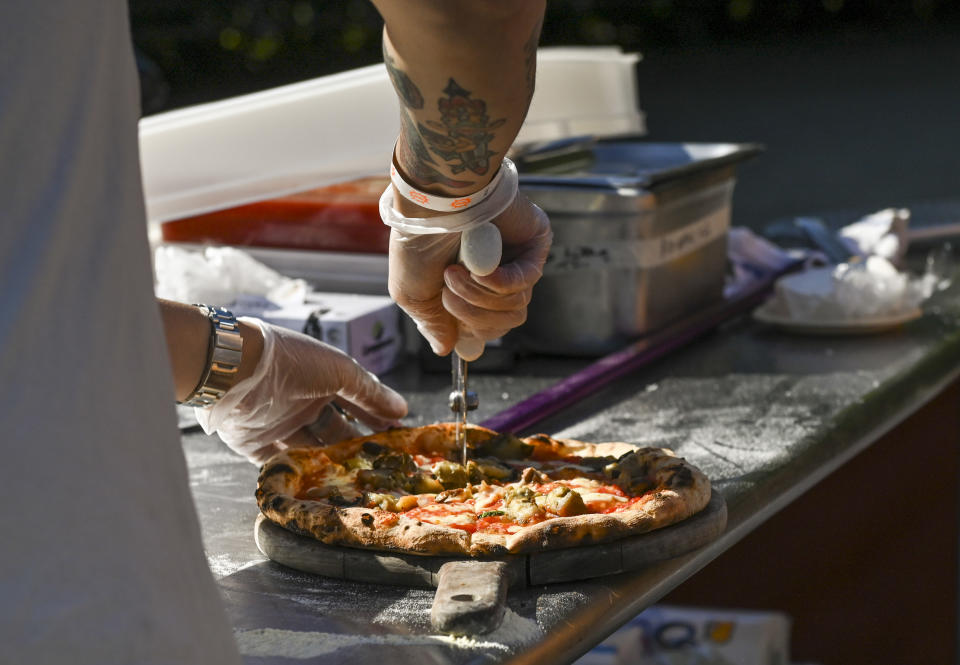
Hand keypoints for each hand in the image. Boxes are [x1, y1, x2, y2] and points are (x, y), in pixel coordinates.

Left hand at [196, 319, 406, 463]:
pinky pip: (279, 462)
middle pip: (334, 428)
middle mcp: (300, 401)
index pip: (354, 401)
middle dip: (355, 444)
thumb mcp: (341, 371)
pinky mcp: (254, 443)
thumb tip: (402, 409)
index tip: (397, 433)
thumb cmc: (292, 361)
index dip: (376, 416)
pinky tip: (317, 483)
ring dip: (328, 461)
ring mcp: (277, 423)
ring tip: (354, 478)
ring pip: (310, 449)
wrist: (237, 370)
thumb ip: (371, 392)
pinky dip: (296, 472)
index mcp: (321, 378)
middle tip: (379, 462)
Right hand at [388, 192, 551, 359]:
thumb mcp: (413, 294)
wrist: (428, 205)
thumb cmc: (415, 243)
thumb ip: (432, 323)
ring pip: (515, 308)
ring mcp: (518, 261)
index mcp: (471, 291)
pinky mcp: (535, 245)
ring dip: (479, 297)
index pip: (487, 330)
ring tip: (455, 274)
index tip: (457, 330)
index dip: (473, 334)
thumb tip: (446, 350)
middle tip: (448, 292)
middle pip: (503, 324)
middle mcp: (497, 278)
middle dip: (472, 315)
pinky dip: (497, 283)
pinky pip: (524, 283)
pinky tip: (480, 269)